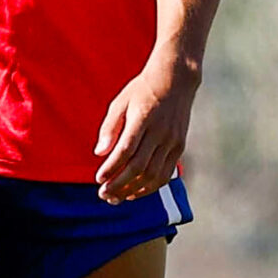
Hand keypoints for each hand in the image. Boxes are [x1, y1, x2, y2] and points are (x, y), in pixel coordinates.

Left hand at [95, 52, 198, 202]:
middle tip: (103, 195)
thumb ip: (109, 128)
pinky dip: (150, 186)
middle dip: (119, 185)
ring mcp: (172, 141)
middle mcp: (160, 132)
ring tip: (117, 198)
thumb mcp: (120, 102)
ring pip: (154, 175)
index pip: (126, 151)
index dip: (112, 168)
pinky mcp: (179, 146)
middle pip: (139, 167)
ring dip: (134, 190)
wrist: (176, 80)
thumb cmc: (142, 90)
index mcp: (143, 119)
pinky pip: (166, 173)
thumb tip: (99, 153)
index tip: (98, 179)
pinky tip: (135, 193)